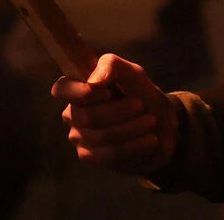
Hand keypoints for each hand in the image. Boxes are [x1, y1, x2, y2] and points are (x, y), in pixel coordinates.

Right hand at [51, 54, 176, 174]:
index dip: (81, 92)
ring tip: (151, 121)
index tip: (107, 91)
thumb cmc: (140, 93)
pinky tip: (149, 140)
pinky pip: (109, 154)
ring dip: (132, 128)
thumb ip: (110, 66)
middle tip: (141, 105)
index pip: (61, 89)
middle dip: (119, 111)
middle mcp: (73, 114)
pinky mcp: (91, 156)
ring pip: (101, 136)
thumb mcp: (131, 72)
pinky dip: (134, 145)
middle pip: (87, 117)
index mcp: (77, 89)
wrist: (161, 124)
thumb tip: (93, 82)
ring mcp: (79, 137)